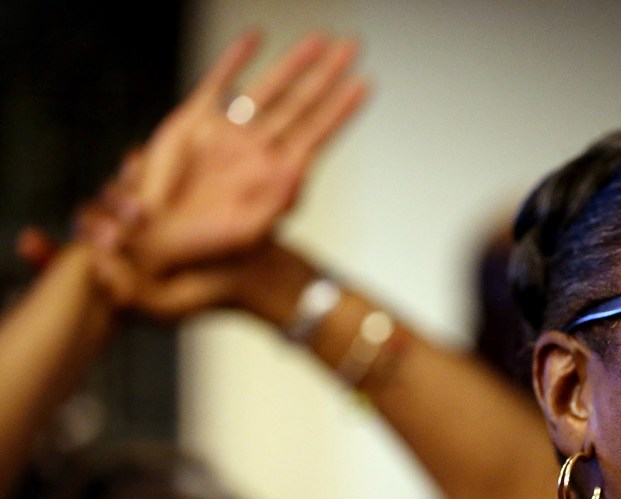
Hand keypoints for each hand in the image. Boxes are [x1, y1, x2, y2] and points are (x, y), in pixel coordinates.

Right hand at [82, 30, 366, 272]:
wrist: (164, 247)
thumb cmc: (210, 247)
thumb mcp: (251, 232)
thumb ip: (274, 203)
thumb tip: (297, 177)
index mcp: (278, 173)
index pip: (318, 132)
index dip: (341, 109)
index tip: (365, 84)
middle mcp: (258, 148)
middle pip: (300, 102)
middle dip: (326, 73)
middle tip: (352, 45)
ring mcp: (228, 134)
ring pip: (268, 89)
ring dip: (292, 62)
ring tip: (318, 39)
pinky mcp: (193, 123)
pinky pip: (218, 83)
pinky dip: (233, 59)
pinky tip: (253, 37)